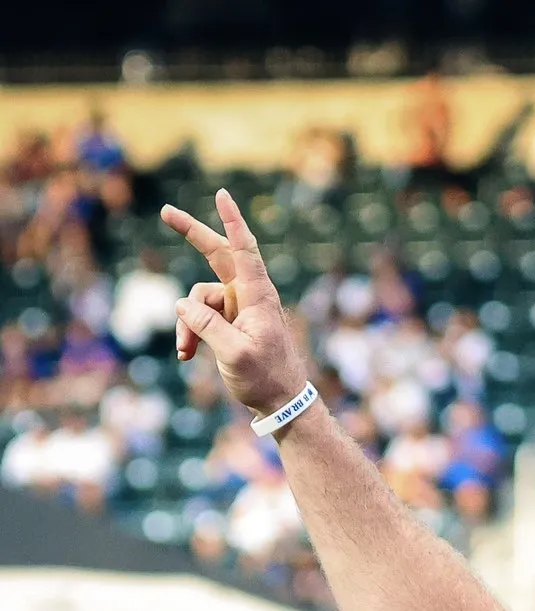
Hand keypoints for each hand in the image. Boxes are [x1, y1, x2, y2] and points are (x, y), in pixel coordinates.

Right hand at [161, 188, 309, 415]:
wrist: (281, 403)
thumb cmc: (265, 379)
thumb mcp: (233, 354)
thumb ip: (207, 326)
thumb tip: (182, 304)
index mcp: (257, 296)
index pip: (243, 250)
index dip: (232, 221)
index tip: (222, 195)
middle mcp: (248, 295)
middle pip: (216, 254)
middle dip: (192, 235)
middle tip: (166, 212)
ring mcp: (238, 308)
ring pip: (199, 299)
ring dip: (187, 324)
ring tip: (185, 352)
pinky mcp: (230, 323)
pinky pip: (201, 317)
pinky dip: (192, 333)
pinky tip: (186, 355)